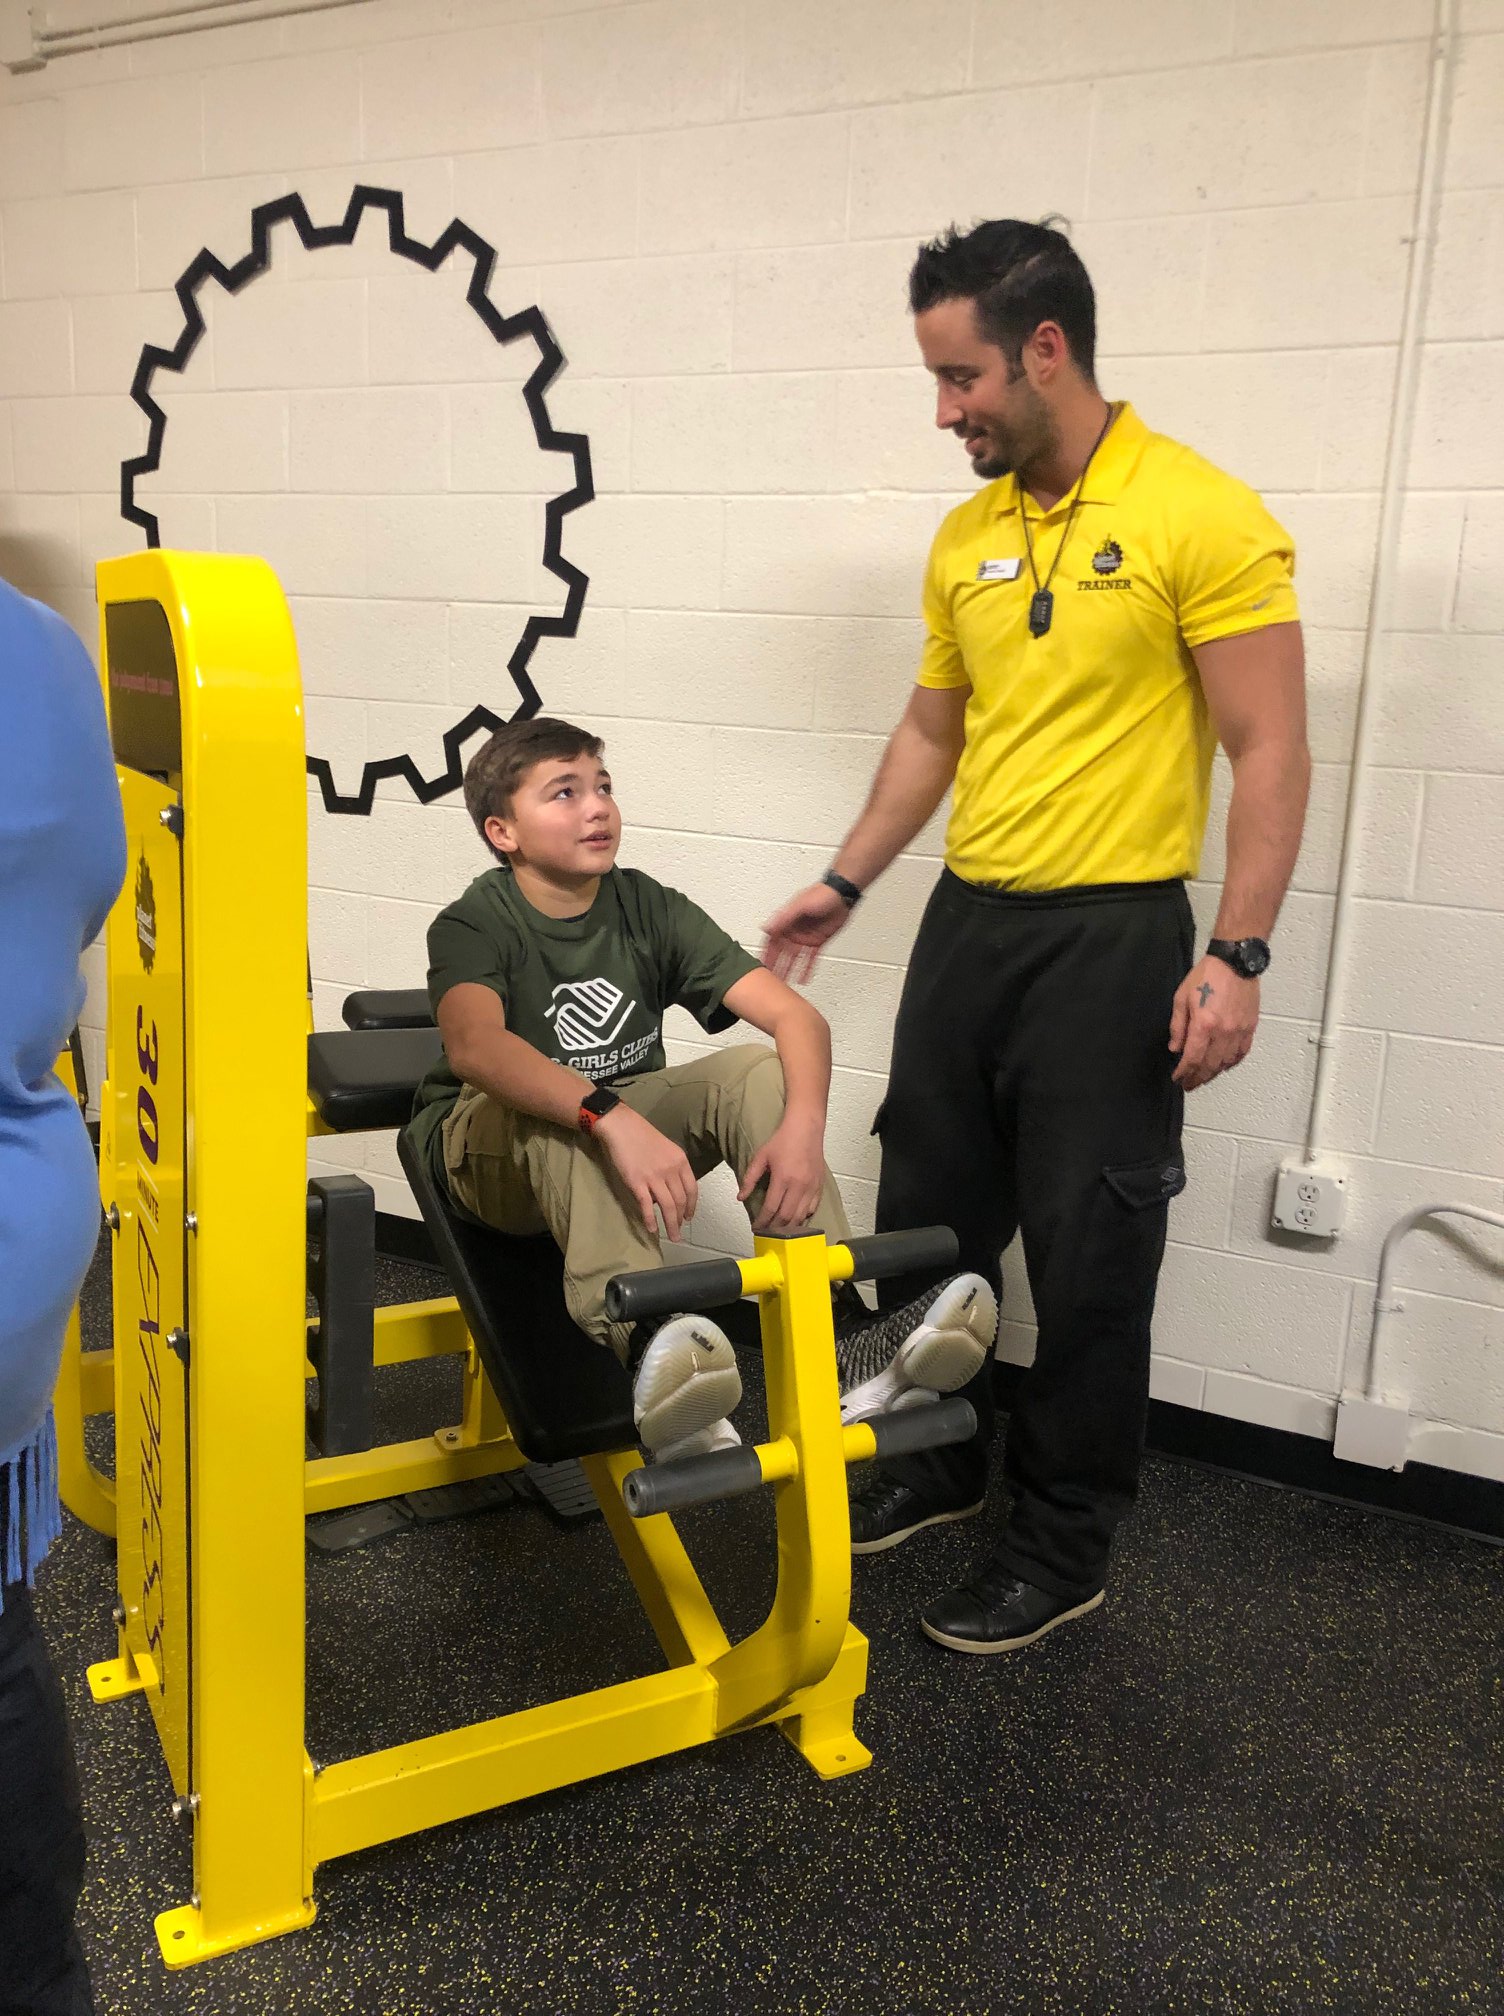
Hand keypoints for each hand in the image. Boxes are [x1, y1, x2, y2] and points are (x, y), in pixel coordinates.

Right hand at [592, 1104, 697, 1239]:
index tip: (689, 1217)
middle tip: (679, 1232)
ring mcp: (654, 1177)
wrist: (621, 1126)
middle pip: (680, 1201)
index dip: (692, 1206)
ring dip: (671, 1225)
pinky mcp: (637, 1182)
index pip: (692, 1189)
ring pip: (668, 1207)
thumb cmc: (642, 1135)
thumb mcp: (666, 1149)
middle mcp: (671, 1170)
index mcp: (680, 1161)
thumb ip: (671, 1168)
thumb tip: (668, 1191)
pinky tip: (652, 1229)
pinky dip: (650, 1220)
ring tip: (672, 1236)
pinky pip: (646, 1206)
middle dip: (681, 1220)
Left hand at [737, 1115, 826, 1231]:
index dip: (762, 1221)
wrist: (806, 1128)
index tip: (756, 1227)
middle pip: (786, 1217)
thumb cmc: (784, 1139)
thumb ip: (750, 1178)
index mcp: (783, 1178)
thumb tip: (740, 1197)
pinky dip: (803, 1217)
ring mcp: (811, 1187)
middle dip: (774, 1228)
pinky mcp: (820, 1186)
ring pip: (800, 1217)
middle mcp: (799, 1185)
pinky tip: (795, 1219)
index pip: (770, 1208)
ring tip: (778, 1230)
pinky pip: (812, 1209)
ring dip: (789, 1227)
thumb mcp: (761, 1157)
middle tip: (766, 1231)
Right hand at [761, 883, 850, 983]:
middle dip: (777, 965)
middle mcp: (794, 931)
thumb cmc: (822, 894)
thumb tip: (766, 927)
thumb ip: (783, 918)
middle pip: (782, 952)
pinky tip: (803, 978)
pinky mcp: (818, 941)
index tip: (762, 965)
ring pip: (795, 958)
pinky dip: (807, 968)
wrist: (843, 895)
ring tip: (786, 982)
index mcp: (786, 922)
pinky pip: (811, 958)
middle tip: (772, 979)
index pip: (772, 941)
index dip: (767, 953)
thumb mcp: (800, 906)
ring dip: (790, 969)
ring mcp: (805, 937)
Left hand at [1170, 956, 1259, 1089]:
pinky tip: (1223, 1066)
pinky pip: (1241, 1053)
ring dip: (1213, 1073)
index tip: (1177, 1078)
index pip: (1192, 1058)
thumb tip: (1175, 1048)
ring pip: (1226, 1063)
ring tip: (1203, 1077)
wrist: (1235, 962)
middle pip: (1209, 1065)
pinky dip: (1231, 1063)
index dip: (1183, 1072)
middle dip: (1197, 1078)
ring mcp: (1239, 1031)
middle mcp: (1223, 1032)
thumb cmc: (1206, 976)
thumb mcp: (1182, 998)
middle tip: (1188, 1084)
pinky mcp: (1250, 1027)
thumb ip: (1178, 1026)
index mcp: (1203, 1024)